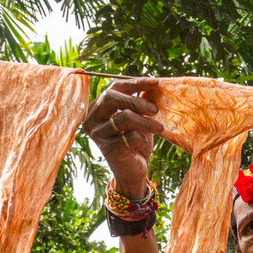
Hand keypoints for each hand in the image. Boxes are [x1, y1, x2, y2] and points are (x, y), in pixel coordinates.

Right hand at [82, 78, 163, 198]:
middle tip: (155, 109)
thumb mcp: (138, 119)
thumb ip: (140, 102)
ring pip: (123, 117)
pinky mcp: (107, 149)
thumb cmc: (136, 142)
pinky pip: (129, 137)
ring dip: (146, 121)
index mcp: (98, 107)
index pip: (113, 87)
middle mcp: (92, 118)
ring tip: (159, 127)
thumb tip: (152, 84)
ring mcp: (97, 134)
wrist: (133, 170)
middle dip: (137, 100)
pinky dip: (142, 139)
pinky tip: (143, 144)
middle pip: (111, 97)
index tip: (155, 82)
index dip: (134, 82)